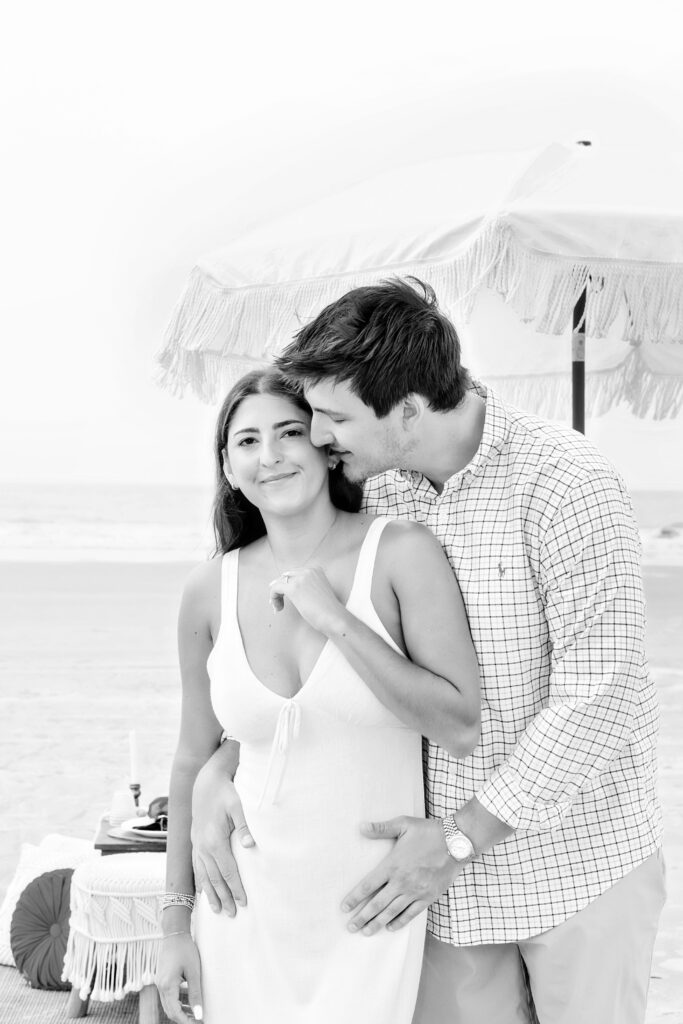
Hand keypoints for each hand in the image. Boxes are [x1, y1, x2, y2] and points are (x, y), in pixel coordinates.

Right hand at [156, 933, 202, 1021]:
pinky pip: (167, 996)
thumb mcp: (194, 972)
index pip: (175, 1013)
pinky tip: (187, 1002)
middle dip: (183, 1019)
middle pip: (169, 1011)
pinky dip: (177, 1002)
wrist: (175, 933)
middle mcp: (160, 986)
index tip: (198, 1023)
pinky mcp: (162, 978)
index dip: (186, 1021)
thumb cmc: (186, 949)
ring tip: (194, 1015)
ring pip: (168, 1004)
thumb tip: (199, 1014)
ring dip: (180, 1011)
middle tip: (198, 1020)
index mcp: (167, 986)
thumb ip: (195, 994)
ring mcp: (159, 982)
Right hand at [191, 767, 253, 914]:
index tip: (244, 903)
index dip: (236, 888)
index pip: (228, 871)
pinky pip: (197, 867)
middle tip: (232, 915)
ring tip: (218, 910)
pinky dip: (201, 882)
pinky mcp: (195, 843)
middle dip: (224, 897)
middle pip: (215, 878)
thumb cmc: (225, 794)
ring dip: (211, 894)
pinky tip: (204, 892)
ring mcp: (197, 846)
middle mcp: (203, 847)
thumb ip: (244, 826)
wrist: (205, 783)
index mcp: (215, 841)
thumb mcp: (237, 806)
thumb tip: (250, 845)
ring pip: (204, 876)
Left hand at [269, 565, 346, 634]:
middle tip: (277, 602)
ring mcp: (301, 578)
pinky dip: (273, 598)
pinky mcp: (293, 588)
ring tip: (278, 607)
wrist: (334, 617)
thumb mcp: (319, 592)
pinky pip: (275, 589)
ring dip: (276, 595)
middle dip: (280, 589)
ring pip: (279, 582)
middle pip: (285, 576)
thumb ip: (308, 587)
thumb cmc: (328, 610)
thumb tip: (292, 590)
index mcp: (316, 570)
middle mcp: (308, 570)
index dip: (287, 584)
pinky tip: (278, 608)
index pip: (294, 573)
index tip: (284, 596)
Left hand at [341, 816, 462, 935]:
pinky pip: (411, 914)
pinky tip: (390, 928)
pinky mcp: (428, 897)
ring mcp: (415, 891)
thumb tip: (361, 827)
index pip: (368, 885)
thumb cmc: (428, 831)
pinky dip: (400, 922)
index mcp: (392, 865)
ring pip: (392, 912)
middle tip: (350, 927)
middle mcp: (402, 882)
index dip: (355, 898)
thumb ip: (381, 828)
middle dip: (362, 917)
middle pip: (377, 904)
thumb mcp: (403, 824)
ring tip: (366, 932)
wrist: (456, 842)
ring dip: (377, 923)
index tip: (344, 907)